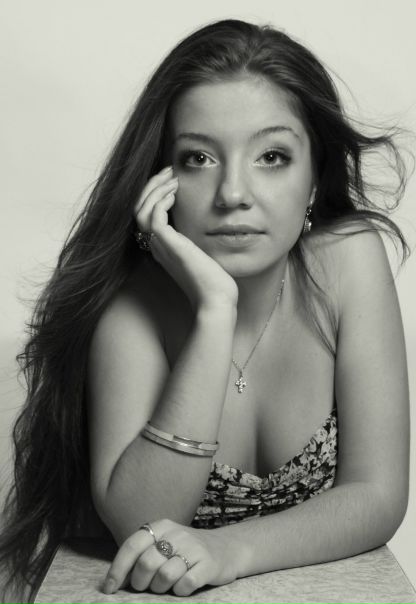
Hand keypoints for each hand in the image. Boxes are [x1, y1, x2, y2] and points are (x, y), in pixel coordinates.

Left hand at [102, 518, 247, 596]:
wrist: (226, 549)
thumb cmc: (186, 551)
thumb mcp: (163, 544)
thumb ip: (141, 556)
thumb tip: (114, 580)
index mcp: (161, 526)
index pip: (132, 545)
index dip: (117, 568)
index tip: (109, 588)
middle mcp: (176, 533)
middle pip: (146, 563)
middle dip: (141, 582)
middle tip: (147, 587)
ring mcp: (194, 548)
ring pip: (164, 576)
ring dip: (161, 588)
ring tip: (167, 585)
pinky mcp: (208, 564)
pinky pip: (185, 584)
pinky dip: (180, 591)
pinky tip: (183, 586)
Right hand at [134, 167, 238, 311]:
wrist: (216, 300)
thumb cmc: (215, 282)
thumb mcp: (204, 254)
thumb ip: (198, 239)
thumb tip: (211, 223)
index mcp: (162, 248)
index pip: (146, 215)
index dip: (154, 194)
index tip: (171, 180)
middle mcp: (157, 246)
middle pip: (138, 208)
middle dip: (151, 186)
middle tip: (168, 171)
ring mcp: (160, 246)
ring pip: (140, 210)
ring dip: (155, 189)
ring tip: (172, 177)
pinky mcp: (169, 245)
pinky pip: (153, 216)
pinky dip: (161, 200)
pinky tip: (176, 192)